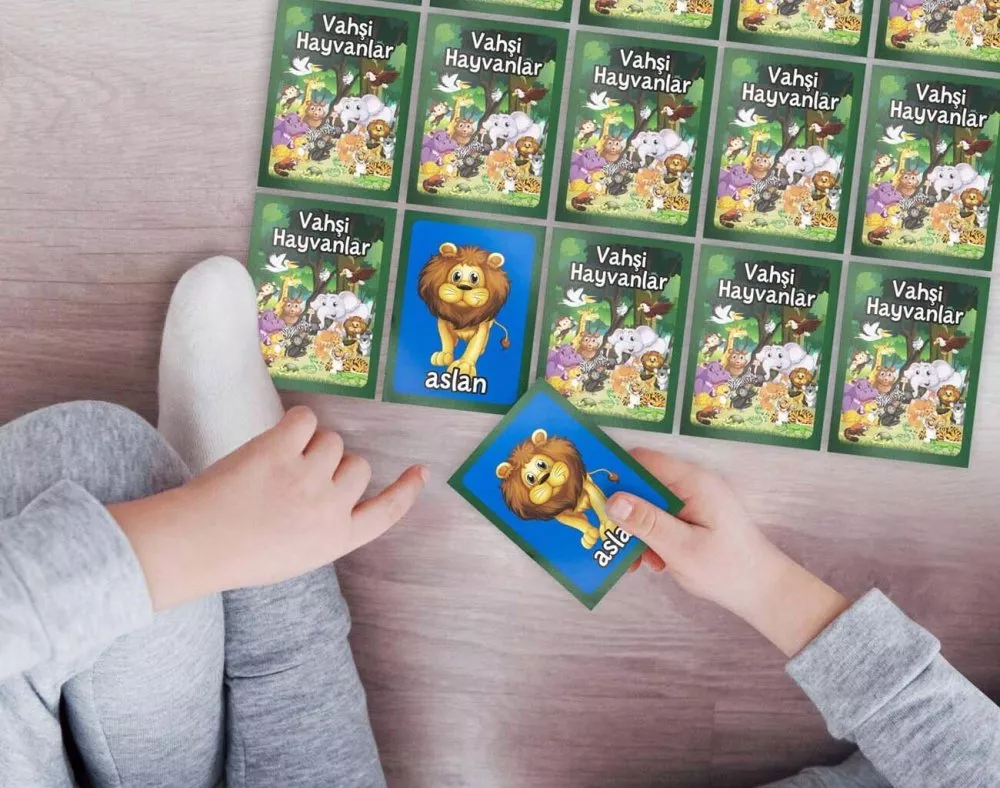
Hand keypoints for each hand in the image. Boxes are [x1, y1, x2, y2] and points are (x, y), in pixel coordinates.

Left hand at [110, 407, 426, 610]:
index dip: (406, 490)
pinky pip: (306, 419)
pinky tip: (275, 441)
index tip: (420, 471)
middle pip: (358, 465)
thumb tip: (339, 485)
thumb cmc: (239, 552)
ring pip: (332, 440)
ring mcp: (308, 478)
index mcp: (336, 540)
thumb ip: (326, 525)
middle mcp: (330, 509)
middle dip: (335, 464)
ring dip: (309, 445)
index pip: (386, 512)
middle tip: (297, 477)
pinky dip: (294, 424)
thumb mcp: (297, 554)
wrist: (193, 545)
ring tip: (275, 466)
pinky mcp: (281, 450)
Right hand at [607, 449, 847, 656]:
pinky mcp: (693, 520)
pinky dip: (651, 539)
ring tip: (631, 559)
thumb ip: (646, 522)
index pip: (645, 461)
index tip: (591, 493)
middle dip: (623, 511)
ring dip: (636, 531)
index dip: (616, 472)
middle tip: (606, 535)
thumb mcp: (681, 547)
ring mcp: (693, 503)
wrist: (764, 593)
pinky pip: (661, 521)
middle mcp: (691, 486)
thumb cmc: (727, 568)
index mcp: (692, 482)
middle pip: (643, 485)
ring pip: (649, 506)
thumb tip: (612, 499)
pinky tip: (650, 563)